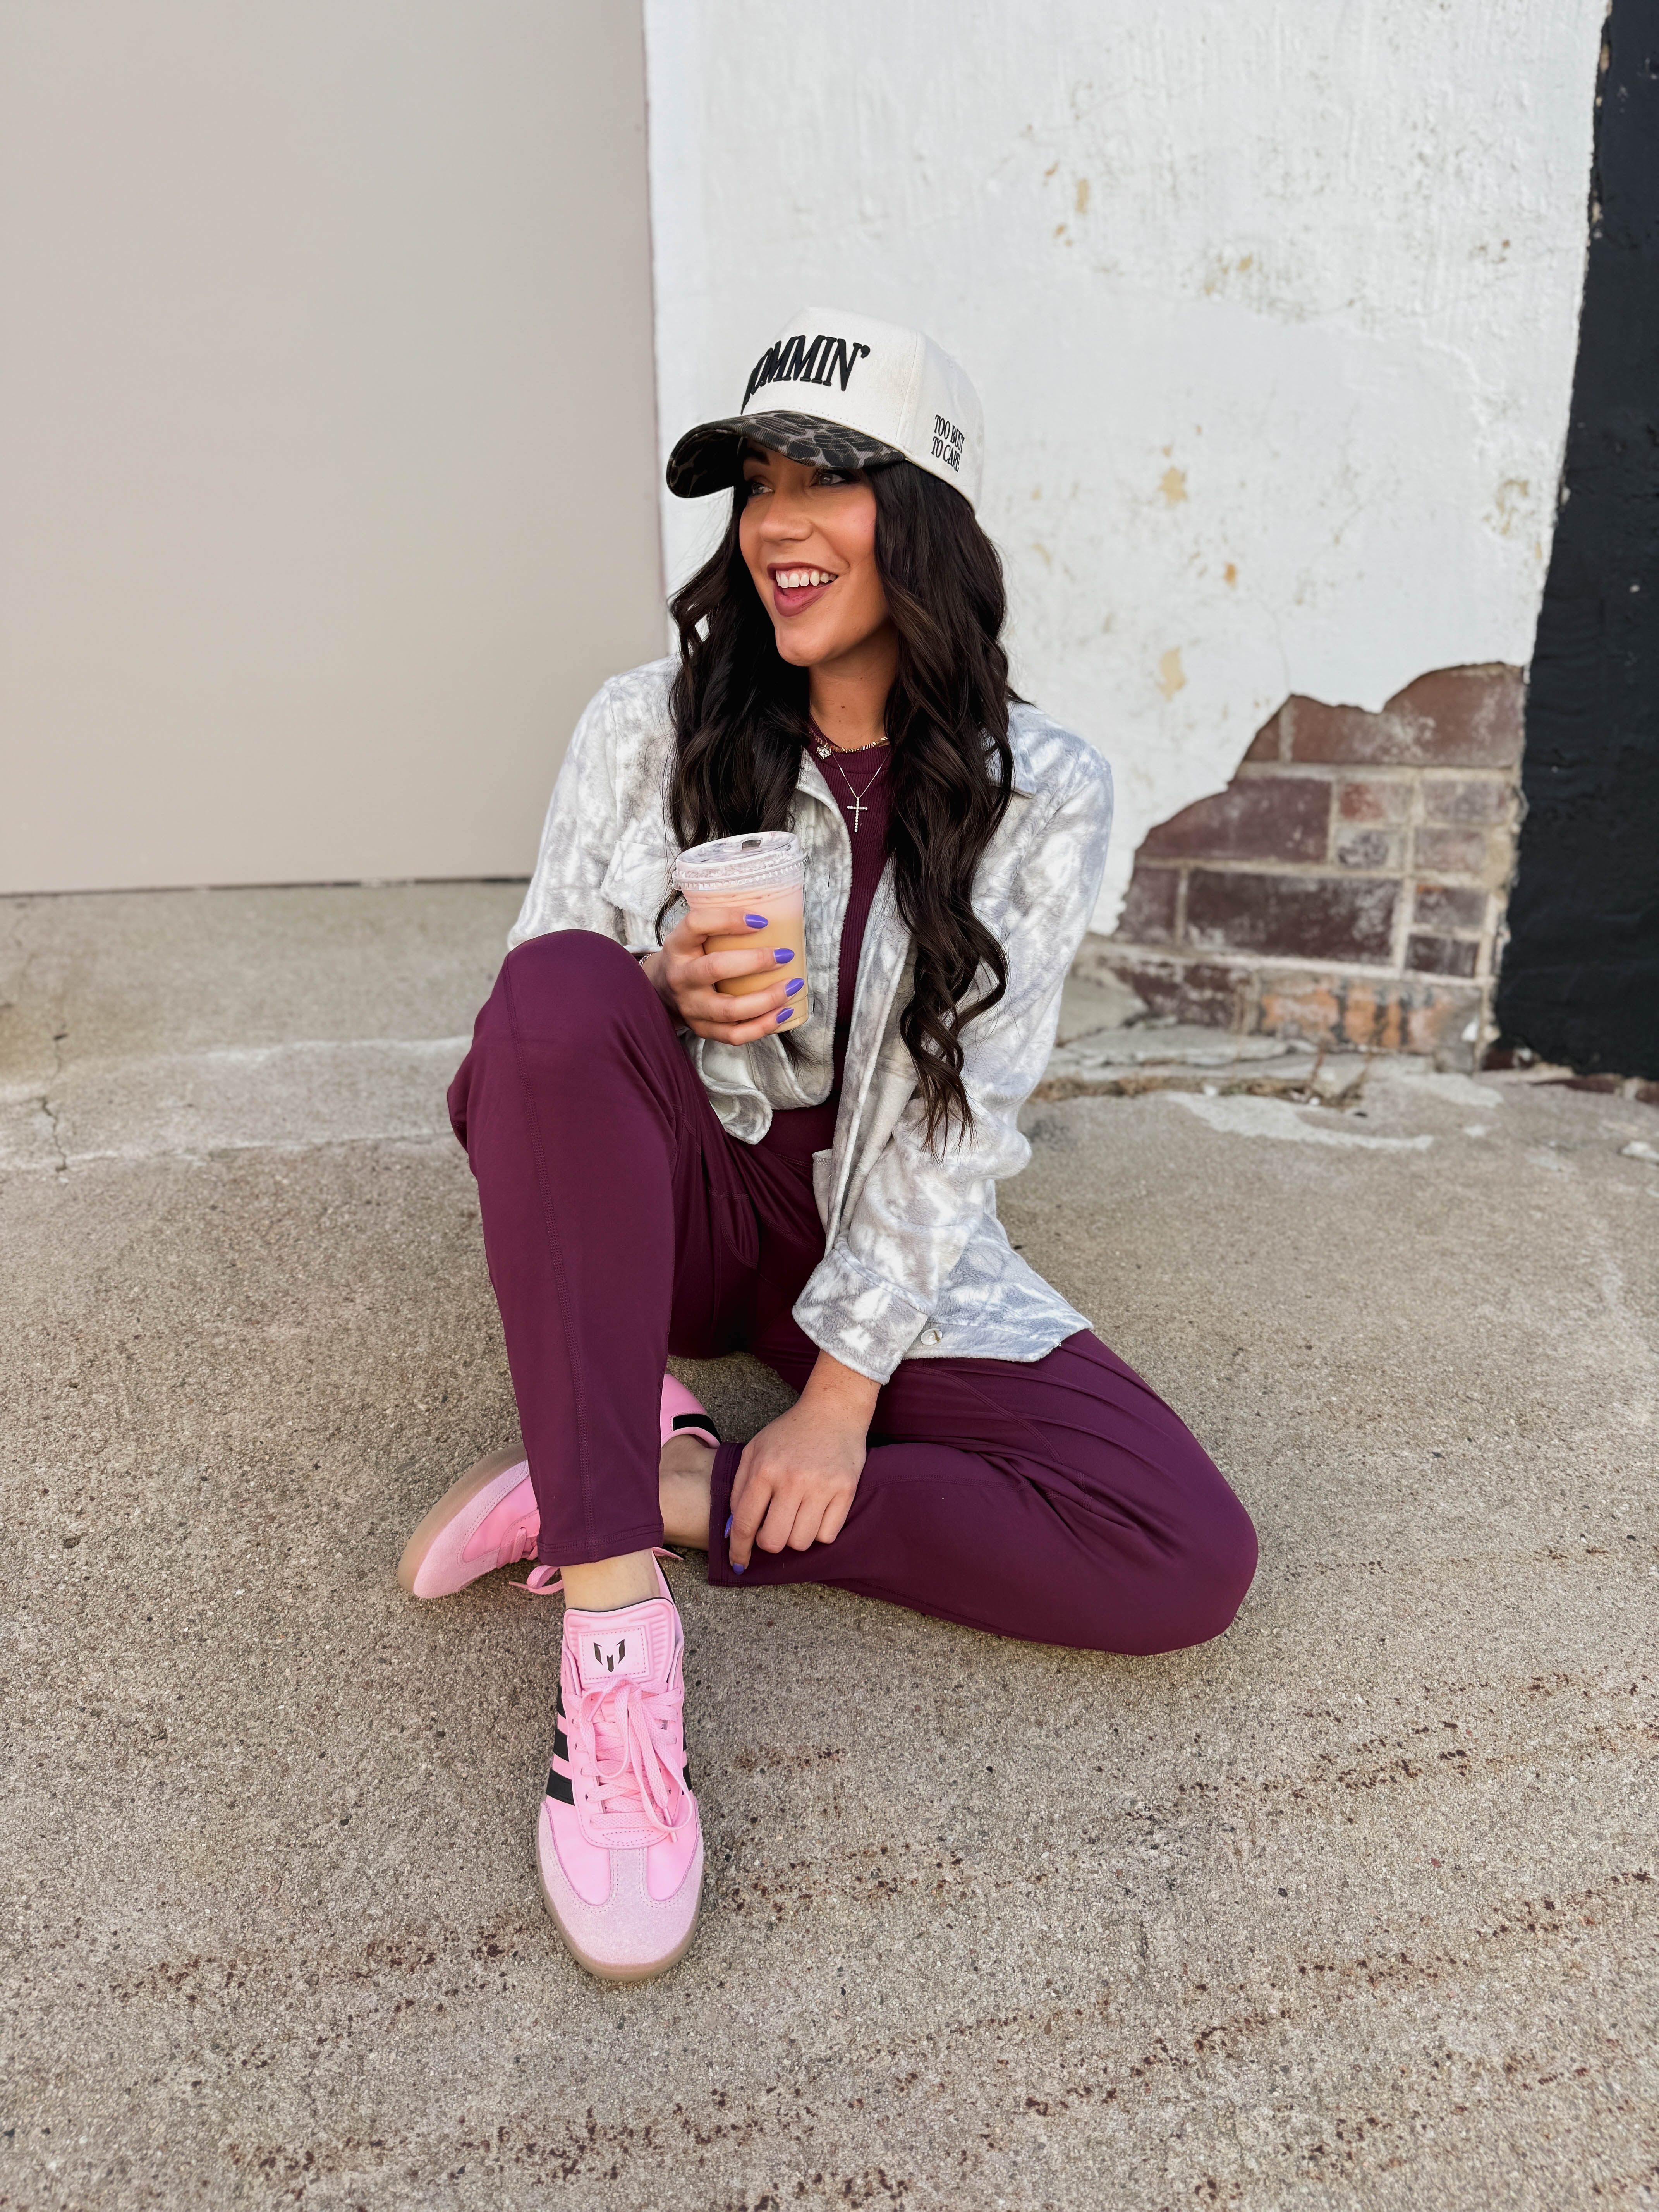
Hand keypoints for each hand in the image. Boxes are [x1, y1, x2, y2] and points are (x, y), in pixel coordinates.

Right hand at [639, 909, 802, 1045]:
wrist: (660, 991)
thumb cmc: (689, 957)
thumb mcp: (693, 937)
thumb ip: (720, 926)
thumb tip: (772, 916)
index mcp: (678, 946)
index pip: (696, 924)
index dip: (728, 919)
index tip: (761, 921)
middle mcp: (681, 977)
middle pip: (716, 968)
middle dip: (756, 961)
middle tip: (785, 955)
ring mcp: (690, 1007)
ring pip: (730, 1009)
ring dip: (767, 999)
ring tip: (792, 986)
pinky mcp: (702, 1029)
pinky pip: (734, 1034)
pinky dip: (763, 1026)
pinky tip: (782, 1012)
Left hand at [728, 1353, 879, 1567]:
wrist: (833, 1411)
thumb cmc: (789, 1433)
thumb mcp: (754, 1451)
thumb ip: (739, 1490)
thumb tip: (733, 1531)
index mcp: (764, 1469)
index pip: (746, 1523)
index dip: (739, 1549)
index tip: (738, 1564)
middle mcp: (792, 1480)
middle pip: (775, 1541)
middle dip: (769, 1542)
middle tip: (772, 1528)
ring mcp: (821, 1486)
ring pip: (802, 1542)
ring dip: (795, 1537)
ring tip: (795, 1517)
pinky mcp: (845, 1490)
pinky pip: (828, 1535)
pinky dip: (819, 1532)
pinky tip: (816, 1513)